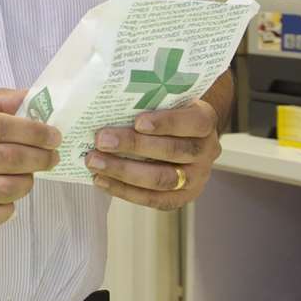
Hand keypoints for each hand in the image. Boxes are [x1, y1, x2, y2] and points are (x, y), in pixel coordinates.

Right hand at [0, 89, 62, 229]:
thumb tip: (32, 97)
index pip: (0, 127)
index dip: (33, 132)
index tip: (53, 135)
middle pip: (5, 158)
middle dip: (38, 158)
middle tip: (51, 156)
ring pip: (1, 189)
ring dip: (27, 182)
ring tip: (30, 175)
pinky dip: (7, 209)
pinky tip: (9, 198)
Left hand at [87, 100, 220, 209]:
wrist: (187, 136)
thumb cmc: (168, 113)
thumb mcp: (167, 100)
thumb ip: (148, 101)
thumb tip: (108, 105)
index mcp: (205, 121)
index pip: (192, 122)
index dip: (166, 123)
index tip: (137, 122)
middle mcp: (206, 151)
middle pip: (172, 151)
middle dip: (133, 146)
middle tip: (101, 141)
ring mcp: (197, 177)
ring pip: (162, 179)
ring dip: (123, 171)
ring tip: (94, 162)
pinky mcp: (182, 197)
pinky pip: (153, 199)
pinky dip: (124, 190)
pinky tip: (102, 180)